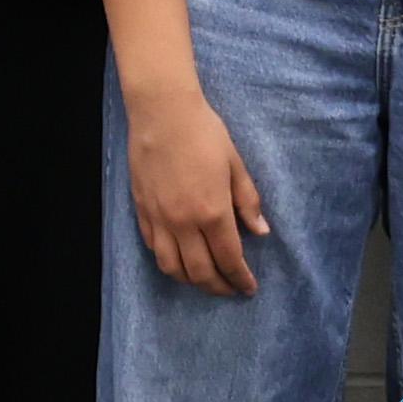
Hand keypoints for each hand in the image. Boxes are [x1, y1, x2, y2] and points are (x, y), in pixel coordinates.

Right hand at [124, 80, 268, 297]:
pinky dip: (168, 260)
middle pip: (200, 272)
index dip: (240, 279)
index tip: (249, 288)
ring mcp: (159, 219)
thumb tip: (261, 233)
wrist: (162, 112)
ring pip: (172, 267)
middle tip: (230, 289)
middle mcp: (183, 223)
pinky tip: (179, 257)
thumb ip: (247, 202)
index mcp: (212, 212)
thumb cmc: (205, 133)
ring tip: (204, 279)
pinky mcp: (142, 210)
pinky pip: (154, 247)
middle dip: (218, 287)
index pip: (229, 259)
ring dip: (190, 280)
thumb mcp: (235, 165)